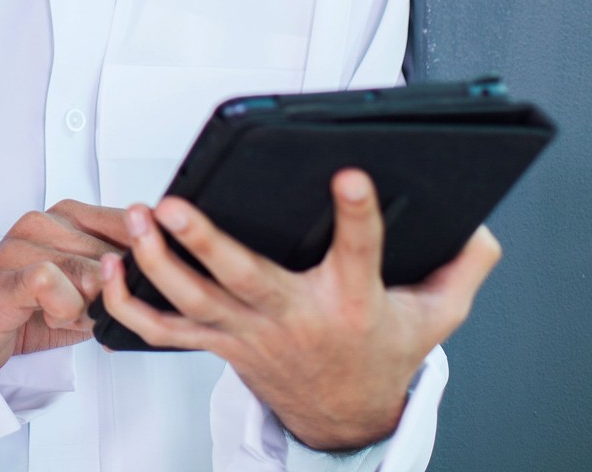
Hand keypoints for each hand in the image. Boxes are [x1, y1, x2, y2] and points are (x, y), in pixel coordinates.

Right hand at [0, 200, 131, 373]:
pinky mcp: (6, 276)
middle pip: (113, 256)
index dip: (145, 260)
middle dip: (115, 294)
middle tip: (95, 312)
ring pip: (89, 272)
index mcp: (68, 215)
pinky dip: (63, 308)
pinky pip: (50, 283)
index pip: (130, 223)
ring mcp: (21, 246)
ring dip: (89, 306)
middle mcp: (44, 222)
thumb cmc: (33, 306)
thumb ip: (120, 274)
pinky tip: (53, 317)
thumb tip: (164, 280)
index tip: (141, 286)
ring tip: (71, 315)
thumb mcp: (87, 286)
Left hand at [97, 169, 502, 450]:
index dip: (357, 214)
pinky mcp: (218, 344)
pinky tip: (110, 267)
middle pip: (241, 279)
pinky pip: (163, 331)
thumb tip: (481, 225)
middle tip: (177, 204)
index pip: (359, 252)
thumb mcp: (439, 316)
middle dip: (205, 241)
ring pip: (192, 301)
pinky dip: (128, 304)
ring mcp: (247, 334)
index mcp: (351, 302)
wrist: (347, 416)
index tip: (349, 175)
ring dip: (156, 261)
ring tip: (138, 217)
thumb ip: (463, 268)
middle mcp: (292, 317)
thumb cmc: (383, 351)